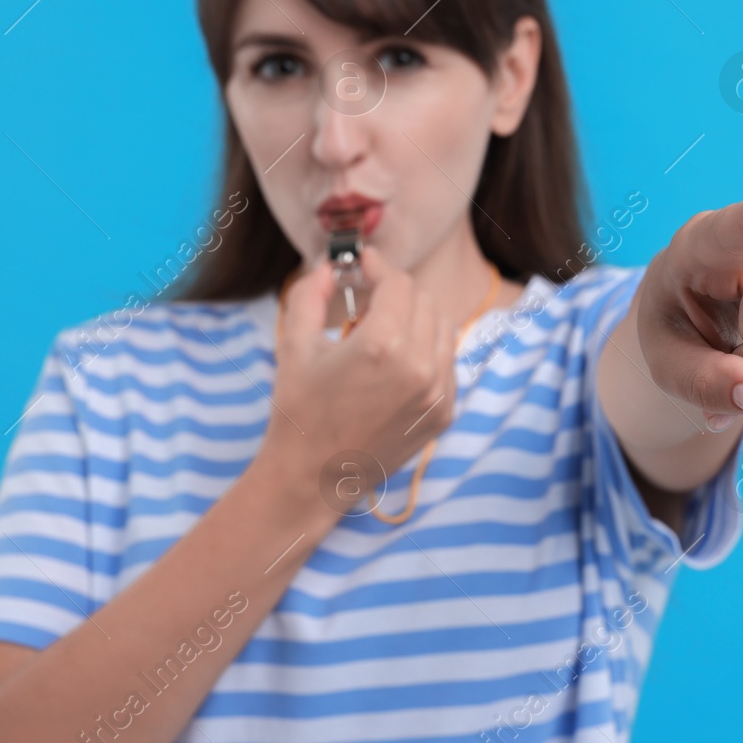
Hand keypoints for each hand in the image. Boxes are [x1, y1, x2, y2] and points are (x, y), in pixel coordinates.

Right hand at [261, 245, 457, 505]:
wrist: (313, 476)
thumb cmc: (299, 410)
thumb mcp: (295, 346)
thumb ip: (309, 295)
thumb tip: (328, 267)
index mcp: (382, 345)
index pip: (398, 284)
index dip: (379, 268)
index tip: (364, 265)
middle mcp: (419, 366)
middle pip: (423, 300)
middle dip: (396, 292)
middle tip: (369, 298)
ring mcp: (437, 392)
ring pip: (443, 327)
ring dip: (416, 318)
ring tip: (383, 330)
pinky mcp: (444, 412)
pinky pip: (448, 362)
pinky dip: (428, 350)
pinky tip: (397, 361)